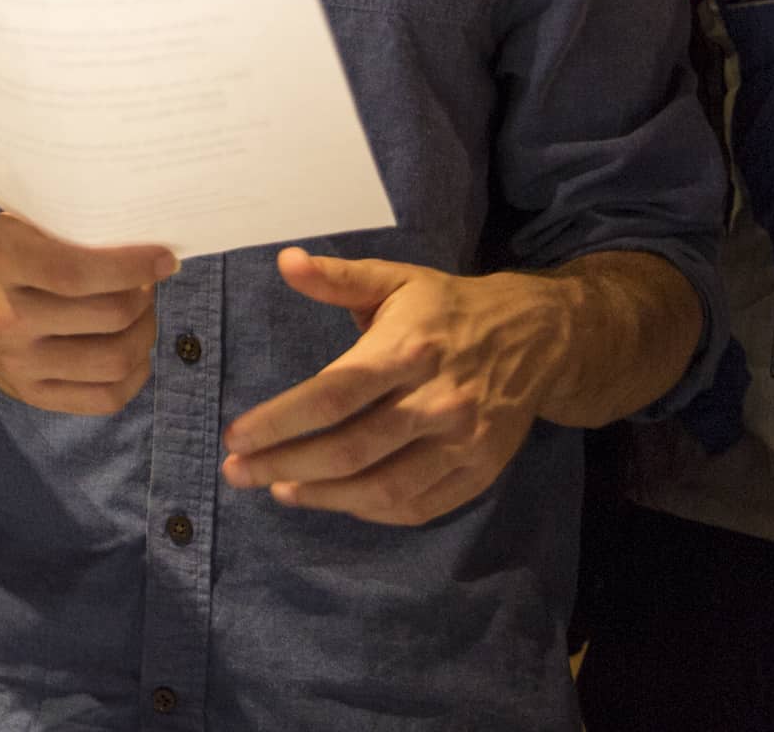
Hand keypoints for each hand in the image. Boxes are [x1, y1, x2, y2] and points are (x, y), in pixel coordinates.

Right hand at [0, 211, 173, 414]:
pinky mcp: (32, 395)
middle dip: (144, 297)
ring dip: (145, 334)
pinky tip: (133, 351)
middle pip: (108, 314)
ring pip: (114, 359)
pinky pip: (106, 398)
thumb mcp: (20, 224)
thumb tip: (146, 243)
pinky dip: (136, 374)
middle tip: (146, 284)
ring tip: (140, 315)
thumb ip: (69, 228)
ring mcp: (17, 363)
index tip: (164, 259)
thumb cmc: (4, 256)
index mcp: (0, 261)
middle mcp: (4, 316)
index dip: (131, 267)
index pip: (76, 271)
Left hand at [222, 248, 561, 525]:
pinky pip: (418, 506)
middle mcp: (438, 401)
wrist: (539, 338)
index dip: (280, 420)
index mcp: (408, 350)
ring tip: (277, 490)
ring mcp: (463, 443)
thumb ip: (338, 278)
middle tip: (238, 474)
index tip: (235, 437)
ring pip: (383, 487)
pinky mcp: (480, 472)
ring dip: (323, 496)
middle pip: (351, 448)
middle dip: (286, 465)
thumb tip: (286, 262)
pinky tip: (333, 500)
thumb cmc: (448, 308)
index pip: (333, 394)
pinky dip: (371, 510)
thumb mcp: (396, 279)